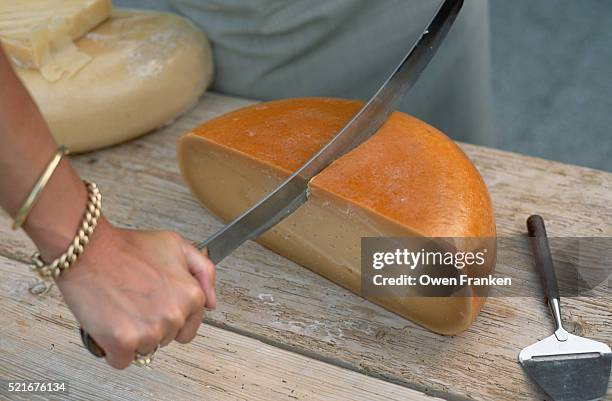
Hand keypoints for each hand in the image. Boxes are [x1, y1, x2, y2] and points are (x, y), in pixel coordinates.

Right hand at [54, 217, 215, 368]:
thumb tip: (211, 303)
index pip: (189, 328)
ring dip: (132, 335)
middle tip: (135, 299)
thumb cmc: (127, 248)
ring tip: (121, 306)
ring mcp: (150, 331)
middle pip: (167, 339)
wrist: (88, 250)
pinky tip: (109, 324)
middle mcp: (175, 315)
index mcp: (192, 295)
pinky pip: (122, 361)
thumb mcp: (177, 245)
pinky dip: (113, 349)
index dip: (170, 315)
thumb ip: (204, 271)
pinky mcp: (123, 343)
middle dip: (151, 324)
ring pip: (145, 349)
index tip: (155, 303)